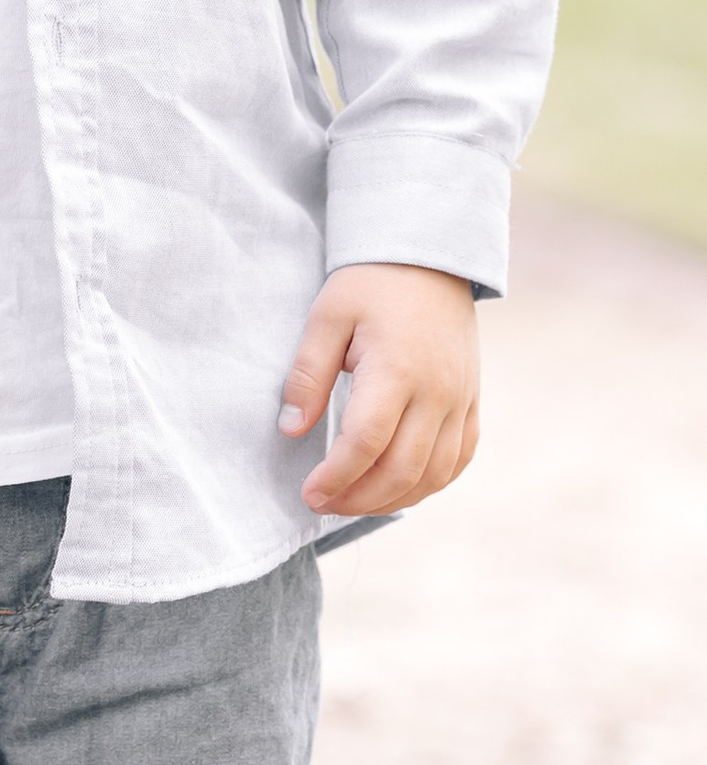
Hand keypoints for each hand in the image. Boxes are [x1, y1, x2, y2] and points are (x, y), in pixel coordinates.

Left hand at [281, 262, 481, 516]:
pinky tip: (398, 488)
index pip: (366, 443)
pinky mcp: (472, 402)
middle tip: (323, 504)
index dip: (336, 477)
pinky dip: (430, 484)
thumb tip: (291, 430)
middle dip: (359, 498)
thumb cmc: (372, 285)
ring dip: (393, 499)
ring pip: (434, 473)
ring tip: (353, 501)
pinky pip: (459, 459)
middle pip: (402, 469)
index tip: (309, 493)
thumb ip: (308, 375)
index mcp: (397, 369)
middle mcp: (437, 392)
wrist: (430, 260)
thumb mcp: (326, 318)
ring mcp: (461, 399)